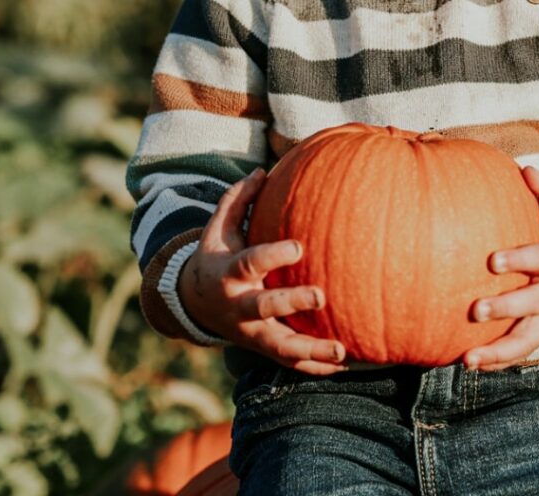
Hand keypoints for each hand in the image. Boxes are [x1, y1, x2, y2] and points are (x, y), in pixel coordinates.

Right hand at [178, 168, 346, 374]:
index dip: (272, 255)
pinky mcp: (262, 348)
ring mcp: (250, 332)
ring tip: (342, 351)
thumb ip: (237, 200)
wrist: (194, 303)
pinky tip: (343, 366)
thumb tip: (262, 171)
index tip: (298, 247)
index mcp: (228, 274)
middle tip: (321, 296)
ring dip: (311, 350)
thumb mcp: (218, 229)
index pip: (250, 263)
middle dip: (291, 303)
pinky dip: (314, 367)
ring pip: (280, 346)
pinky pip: (289, 363)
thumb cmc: (217, 256)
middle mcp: (239, 306)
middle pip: (264, 308)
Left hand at [463, 167, 538, 370]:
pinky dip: (497, 361)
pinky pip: (519, 352)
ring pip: (525, 340)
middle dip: (505, 309)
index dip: (518, 260)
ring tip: (468, 358)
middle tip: (476, 309)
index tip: (492, 260)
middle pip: (531, 305)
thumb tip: (526, 169)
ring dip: (497, 351)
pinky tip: (468, 364)